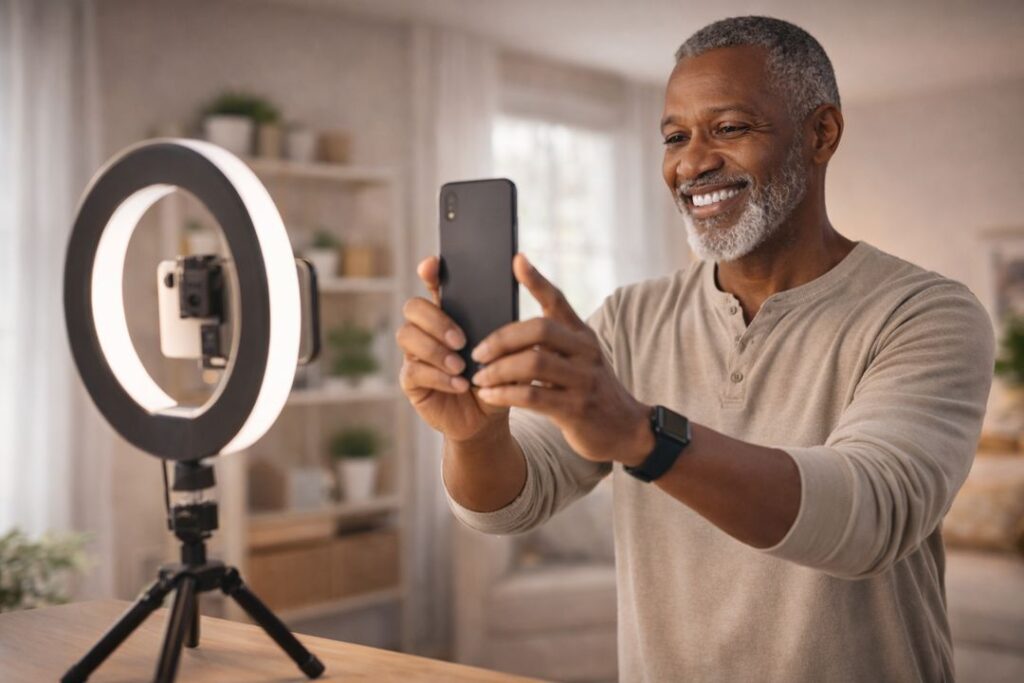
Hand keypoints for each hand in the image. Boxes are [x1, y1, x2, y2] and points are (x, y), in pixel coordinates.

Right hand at [396, 256, 509, 442]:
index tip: (433, 265)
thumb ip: (505, 325)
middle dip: (436, 319)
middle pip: (413, 307)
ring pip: (407, 335)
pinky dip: (438, 377)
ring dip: (435, 350)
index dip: (429, 271)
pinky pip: (413, 370)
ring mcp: (415, 353)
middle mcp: (427, 328)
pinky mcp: (411, 380)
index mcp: (450, 313)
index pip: (433, 283)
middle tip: (461, 340)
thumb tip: (516, 298)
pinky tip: (459, 384)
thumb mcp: (507, 350)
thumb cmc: (498, 376)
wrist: (489, 416)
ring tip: (461, 366)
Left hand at [471, 254, 651, 464]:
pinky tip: (489, 396)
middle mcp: (586, 352)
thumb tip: (517, 323)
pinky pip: (532, 396)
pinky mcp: (576, 409)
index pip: (558, 300)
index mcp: (583, 335)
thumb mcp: (581, 357)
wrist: (626, 429)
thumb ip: (555, 338)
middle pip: (539, 330)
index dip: (537, 280)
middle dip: (501, 339)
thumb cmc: (590, 389)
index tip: (516, 260)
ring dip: (498, 369)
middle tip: (477, 351)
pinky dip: (505, 394)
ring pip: (533, 363)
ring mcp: (583, 380)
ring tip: (479, 377)